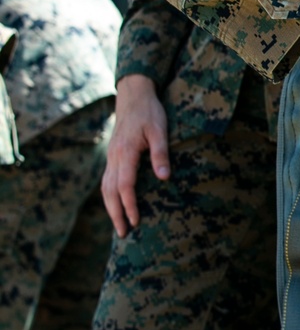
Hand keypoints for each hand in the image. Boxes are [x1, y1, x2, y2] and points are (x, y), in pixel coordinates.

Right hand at [102, 73, 170, 235]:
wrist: (133, 95)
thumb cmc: (149, 112)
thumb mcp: (160, 130)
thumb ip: (160, 154)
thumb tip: (164, 178)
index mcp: (126, 152)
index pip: (125, 185)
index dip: (129, 205)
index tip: (136, 221)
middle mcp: (114, 157)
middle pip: (110, 191)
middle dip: (116, 214)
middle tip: (123, 234)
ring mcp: (111, 156)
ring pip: (105, 187)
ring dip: (111, 208)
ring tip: (119, 226)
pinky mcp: (112, 156)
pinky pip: (107, 180)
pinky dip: (109, 197)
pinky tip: (116, 206)